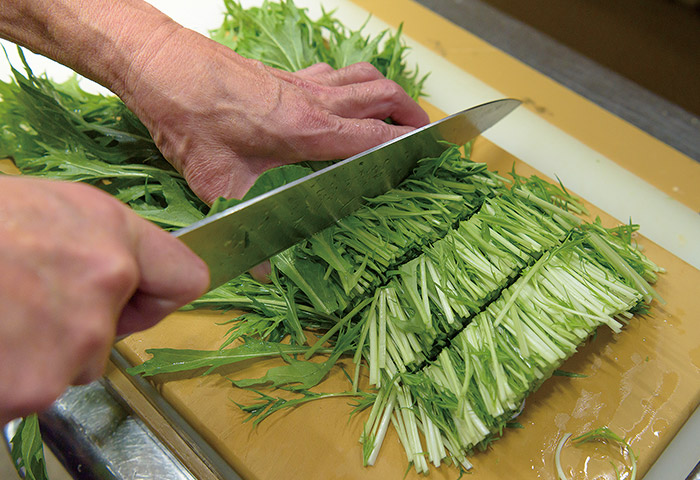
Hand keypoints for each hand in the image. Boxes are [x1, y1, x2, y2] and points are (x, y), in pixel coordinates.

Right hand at [0, 176, 208, 423]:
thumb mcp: (47, 209)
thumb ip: (99, 244)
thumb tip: (122, 278)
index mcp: (114, 236)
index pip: (186, 280)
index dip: (154, 294)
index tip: (129, 298)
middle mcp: (106, 287)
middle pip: (113, 336)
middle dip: (75, 326)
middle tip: (19, 300)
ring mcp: (71, 343)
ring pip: (70, 366)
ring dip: (37, 353)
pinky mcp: (32, 387)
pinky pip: (29, 390)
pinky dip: (7, 377)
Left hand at [119, 26, 429, 203]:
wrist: (161, 64)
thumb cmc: (189, 117)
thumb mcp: (218, 183)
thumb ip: (246, 222)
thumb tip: (258, 270)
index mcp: (310, 130)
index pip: (376, 135)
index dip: (408, 144)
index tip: (429, 152)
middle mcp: (315, 100)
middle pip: (383, 95)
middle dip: (413, 112)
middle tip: (426, 132)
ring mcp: (302, 82)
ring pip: (364, 76)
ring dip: (388, 92)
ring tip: (399, 111)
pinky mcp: (285, 74)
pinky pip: (335, 72)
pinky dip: (354, 81)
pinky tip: (344, 96)